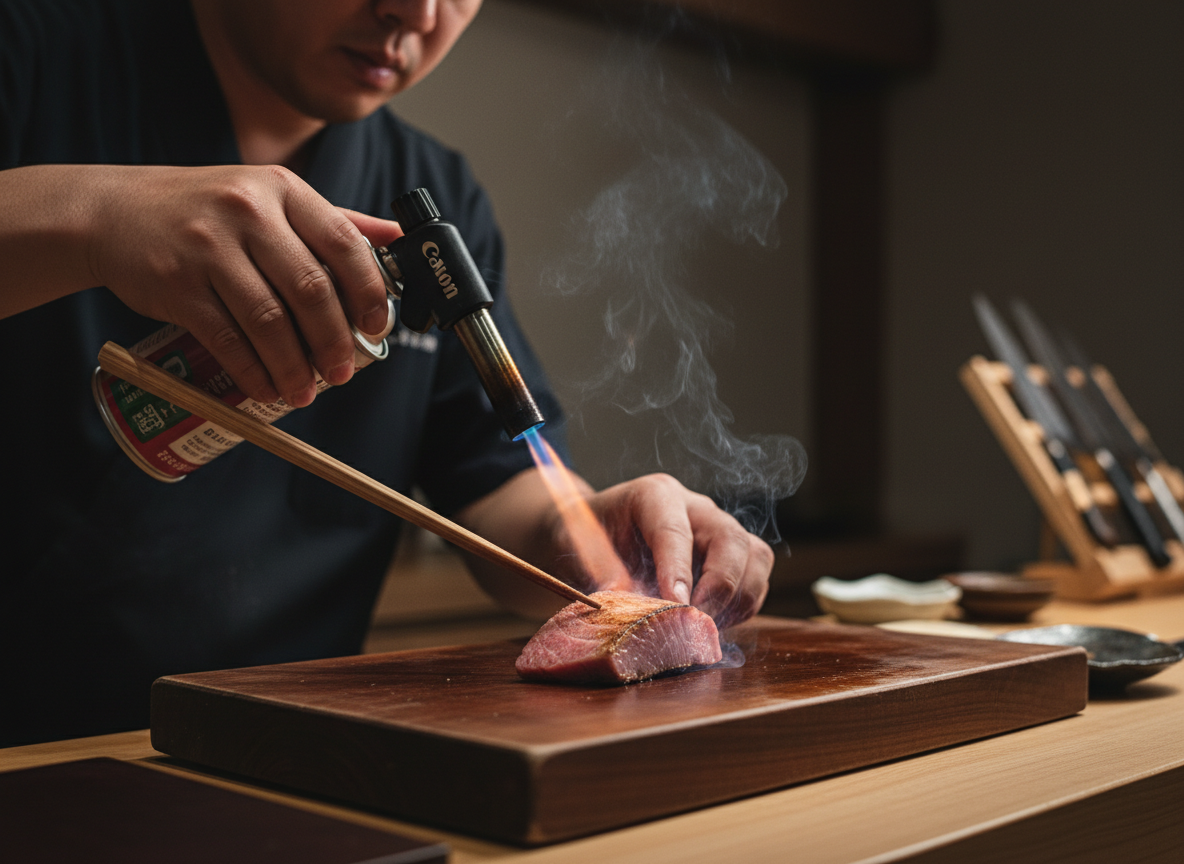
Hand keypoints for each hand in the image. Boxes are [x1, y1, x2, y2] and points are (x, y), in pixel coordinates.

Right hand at [87, 165, 401, 405]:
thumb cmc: (203, 210)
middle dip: (334, 341)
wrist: (110, 211)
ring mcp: (208, 246)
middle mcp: (247, 211)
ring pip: (268, 320)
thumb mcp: (269, 198)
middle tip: (342, 372)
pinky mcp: (175, 283)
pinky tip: (266, 389)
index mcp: (282, 191)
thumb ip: (332, 220)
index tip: (377, 327)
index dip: (368, 291)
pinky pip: (226, 338)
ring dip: (293, 366)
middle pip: (310, 288)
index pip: (343, 242)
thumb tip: (398, 242)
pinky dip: (252, 371)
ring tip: (305, 391)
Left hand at [585, 473, 774, 626]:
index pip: (674, 530)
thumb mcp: (576, 544)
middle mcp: (695, 508)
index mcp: (654, 495)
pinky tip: (713, 625)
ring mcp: (717, 530)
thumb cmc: (586, 536)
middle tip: (695, 622)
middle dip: (719, 586)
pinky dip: (742, 607)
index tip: (676, 605)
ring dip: (738, 598)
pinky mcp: (731, 556)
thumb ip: (599, 567)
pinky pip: (756, 579)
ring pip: (755, 557)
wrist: (594, 536)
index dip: (678, 569)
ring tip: (705, 627)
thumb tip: (623, 597)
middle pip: (731, 539)